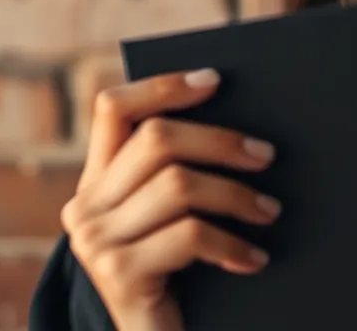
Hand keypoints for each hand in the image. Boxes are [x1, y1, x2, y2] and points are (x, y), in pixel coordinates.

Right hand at [61, 69, 280, 330]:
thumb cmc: (176, 277)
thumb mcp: (170, 219)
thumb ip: (178, 174)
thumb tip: (243, 130)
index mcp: (96, 181)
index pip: (114, 109)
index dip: (162, 86)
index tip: (215, 80)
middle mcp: (85, 206)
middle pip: (156, 139)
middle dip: (220, 140)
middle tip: (267, 155)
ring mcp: (97, 241)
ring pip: (178, 184)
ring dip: (236, 194)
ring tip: (270, 210)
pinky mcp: (119, 274)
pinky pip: (189, 234)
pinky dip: (231, 242)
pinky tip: (254, 258)